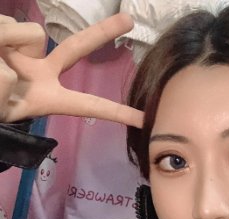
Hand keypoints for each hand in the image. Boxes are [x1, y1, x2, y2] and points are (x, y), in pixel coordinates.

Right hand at [0, 13, 143, 126]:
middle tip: (131, 20)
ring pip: (27, 32)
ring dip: (2, 45)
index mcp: (49, 97)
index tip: (145, 119)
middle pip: (78, 47)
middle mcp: (41, 70)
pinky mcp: (6, 29)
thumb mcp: (1, 106)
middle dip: (104, 32)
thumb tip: (11, 61)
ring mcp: (23, 48)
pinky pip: (6, 25)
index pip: (89, 104)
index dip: (116, 112)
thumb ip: (7, 83)